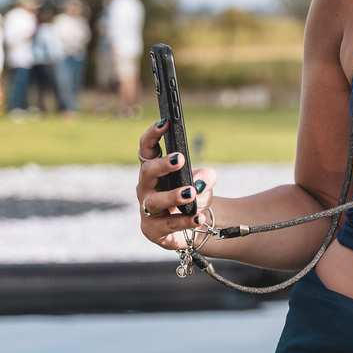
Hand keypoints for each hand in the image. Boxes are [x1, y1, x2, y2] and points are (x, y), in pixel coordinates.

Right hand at [135, 119, 216, 249]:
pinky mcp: (153, 230)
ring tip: (190, 192)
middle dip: (162, 164)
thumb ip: (206, 176)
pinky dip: (185, 220)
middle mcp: (146, 188)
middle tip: (179, 158)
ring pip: (154, 201)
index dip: (152, 135)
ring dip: (173, 195)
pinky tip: (199, 217)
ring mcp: (147, 210)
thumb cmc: (193, 197)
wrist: (193, 226)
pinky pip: (168, 225)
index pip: (147, 149)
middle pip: (146, 172)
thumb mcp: (203, 182)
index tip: (165, 122)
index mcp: (154, 170)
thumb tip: (200, 181)